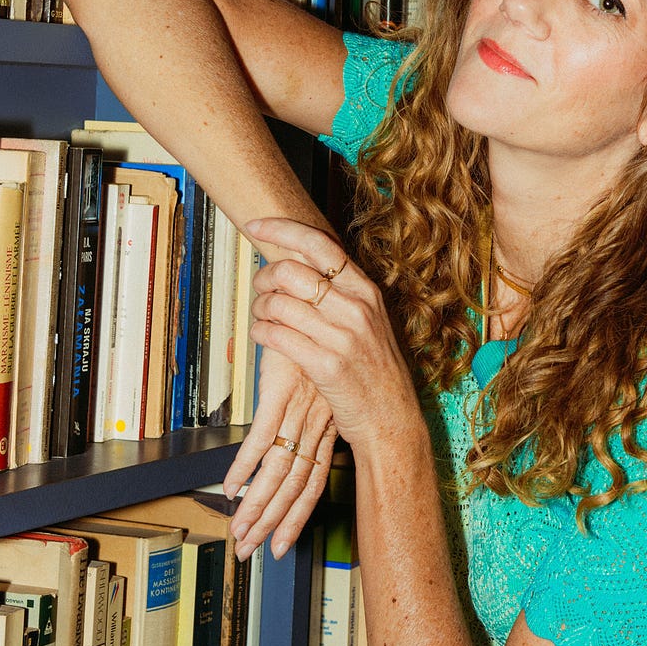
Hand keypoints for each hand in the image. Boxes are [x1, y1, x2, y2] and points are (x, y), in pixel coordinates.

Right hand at [223, 344, 336, 562]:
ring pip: (279, 470)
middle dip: (273, 522)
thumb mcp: (319, 378)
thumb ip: (309, 405)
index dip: (298, 516)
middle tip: (251, 552)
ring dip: (258, 505)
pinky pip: (262, 437)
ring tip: (239, 534)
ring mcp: (301, 409)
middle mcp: (317, 423)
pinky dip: (245, 465)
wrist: (320, 297)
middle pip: (296, 485)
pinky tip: (231, 486)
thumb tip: (293, 432)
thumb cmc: (318, 335)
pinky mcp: (283, 391)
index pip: (314, 481)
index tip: (283, 546)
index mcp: (328, 423)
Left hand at [230, 217, 421, 553]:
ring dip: (260, 308)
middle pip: (291, 271)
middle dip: (264, 276)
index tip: (255, 226)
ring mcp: (342, 336)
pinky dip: (260, 332)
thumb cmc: (374, 369)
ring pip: (278, 303)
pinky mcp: (325, 365)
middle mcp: (356, 307)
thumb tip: (297, 261)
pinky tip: (263, 336)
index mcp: (366, 290)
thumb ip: (340, 291)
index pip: (318, 243)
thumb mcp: (368, 321)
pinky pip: (276, 336)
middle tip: (260, 289)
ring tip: (263, 317)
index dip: (281, 229)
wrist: (391, 419)